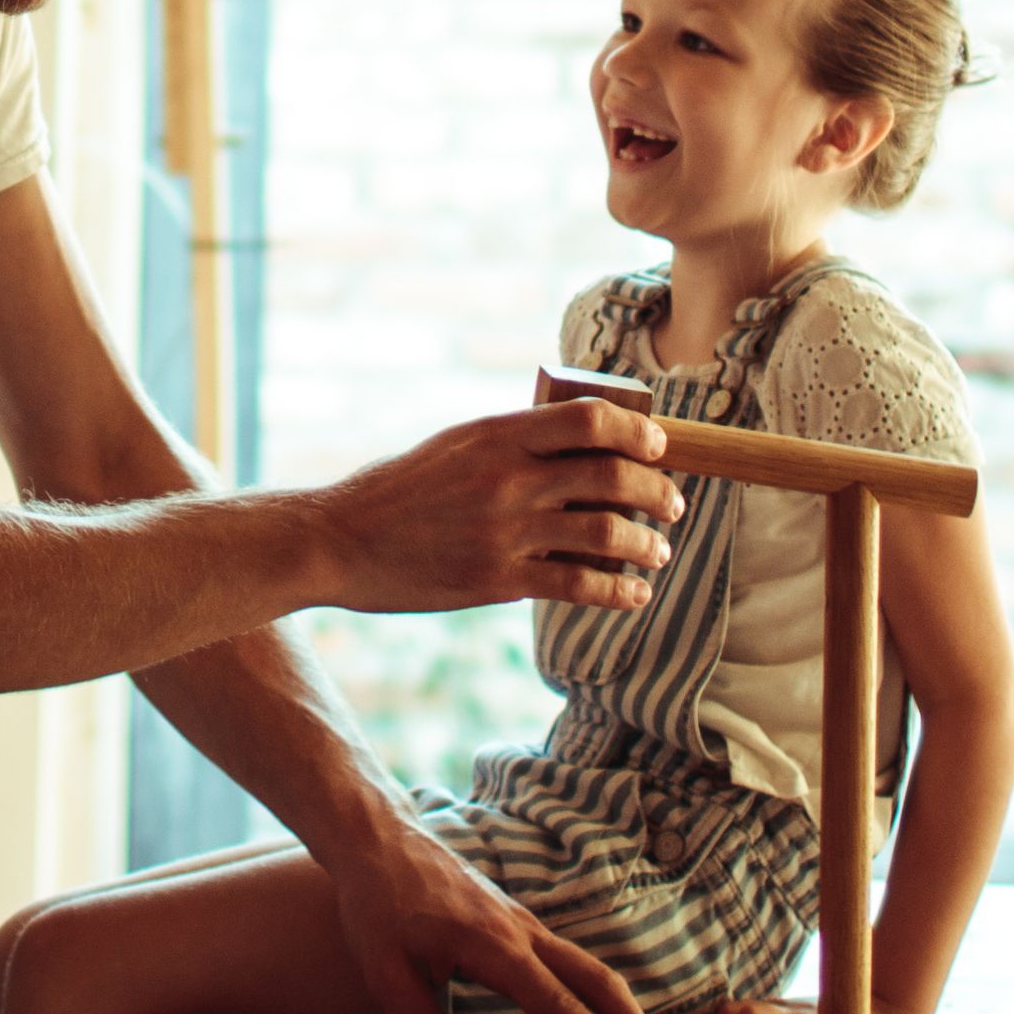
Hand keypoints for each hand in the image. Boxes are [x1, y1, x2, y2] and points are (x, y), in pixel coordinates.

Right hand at [307, 398, 677, 618]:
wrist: (340, 541)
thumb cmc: (399, 490)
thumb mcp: (456, 445)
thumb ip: (514, 443)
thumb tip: (580, 447)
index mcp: (499, 434)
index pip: (592, 419)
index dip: (638, 432)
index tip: (658, 447)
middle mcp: (509, 478)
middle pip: (613, 476)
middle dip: (658, 492)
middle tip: (672, 505)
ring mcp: (506, 531)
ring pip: (607, 533)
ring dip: (647, 545)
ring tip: (658, 551)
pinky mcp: (499, 579)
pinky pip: (581, 584)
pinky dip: (620, 591)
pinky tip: (634, 593)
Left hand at [311, 812, 669, 1013]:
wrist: (378, 840)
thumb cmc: (378, 905)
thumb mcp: (389, 979)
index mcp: (495, 947)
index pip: (560, 1003)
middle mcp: (522, 931)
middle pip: (597, 980)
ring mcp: (523, 922)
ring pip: (588, 967)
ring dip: (621, 1008)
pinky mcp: (517, 920)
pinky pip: (569, 959)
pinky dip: (595, 990)